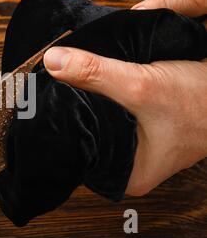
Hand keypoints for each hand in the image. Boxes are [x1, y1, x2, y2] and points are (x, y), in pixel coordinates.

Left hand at [43, 46, 206, 195]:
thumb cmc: (200, 100)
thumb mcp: (142, 84)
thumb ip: (96, 73)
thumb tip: (54, 62)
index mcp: (126, 175)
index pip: (77, 151)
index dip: (60, 123)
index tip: (45, 99)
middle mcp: (128, 168)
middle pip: (87, 137)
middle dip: (73, 112)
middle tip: (54, 88)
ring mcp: (136, 151)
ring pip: (100, 126)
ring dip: (90, 105)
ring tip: (71, 86)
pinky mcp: (142, 134)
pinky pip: (114, 118)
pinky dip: (105, 102)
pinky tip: (96, 87)